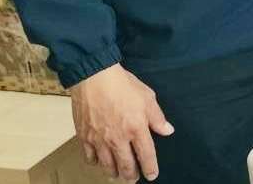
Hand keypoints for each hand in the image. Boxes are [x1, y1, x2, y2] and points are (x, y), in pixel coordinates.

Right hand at [70, 64, 173, 180]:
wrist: (94, 78)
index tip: (152, 175)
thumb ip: (157, 117)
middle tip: (133, 180)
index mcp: (136, 129)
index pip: (146, 155)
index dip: (150, 168)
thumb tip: (168, 131)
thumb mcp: (148, 98)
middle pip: (125, 165)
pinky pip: (90, 157)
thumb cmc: (123, 85)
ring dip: (114, 172)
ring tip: (117, 175)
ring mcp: (99, 139)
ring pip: (107, 164)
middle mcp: (118, 138)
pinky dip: (95, 162)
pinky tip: (99, 162)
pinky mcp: (84, 137)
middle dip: (131, 175)